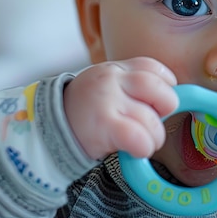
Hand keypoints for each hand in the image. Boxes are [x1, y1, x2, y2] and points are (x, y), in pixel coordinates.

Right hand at [64, 57, 178, 160]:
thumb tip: (170, 102)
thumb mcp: (106, 89)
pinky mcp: (103, 124)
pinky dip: (144, 147)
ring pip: (151, 120)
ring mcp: (106, 100)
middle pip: (159, 90)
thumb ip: (132, 88)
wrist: (46, 131)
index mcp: (115, 69)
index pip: (153, 68)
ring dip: (154, 137)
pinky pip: (139, 137)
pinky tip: (135, 150)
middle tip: (154, 123)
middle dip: (166, 109)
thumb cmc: (85, 113)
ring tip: (141, 141)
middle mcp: (111, 80)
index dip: (165, 86)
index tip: (160, 103)